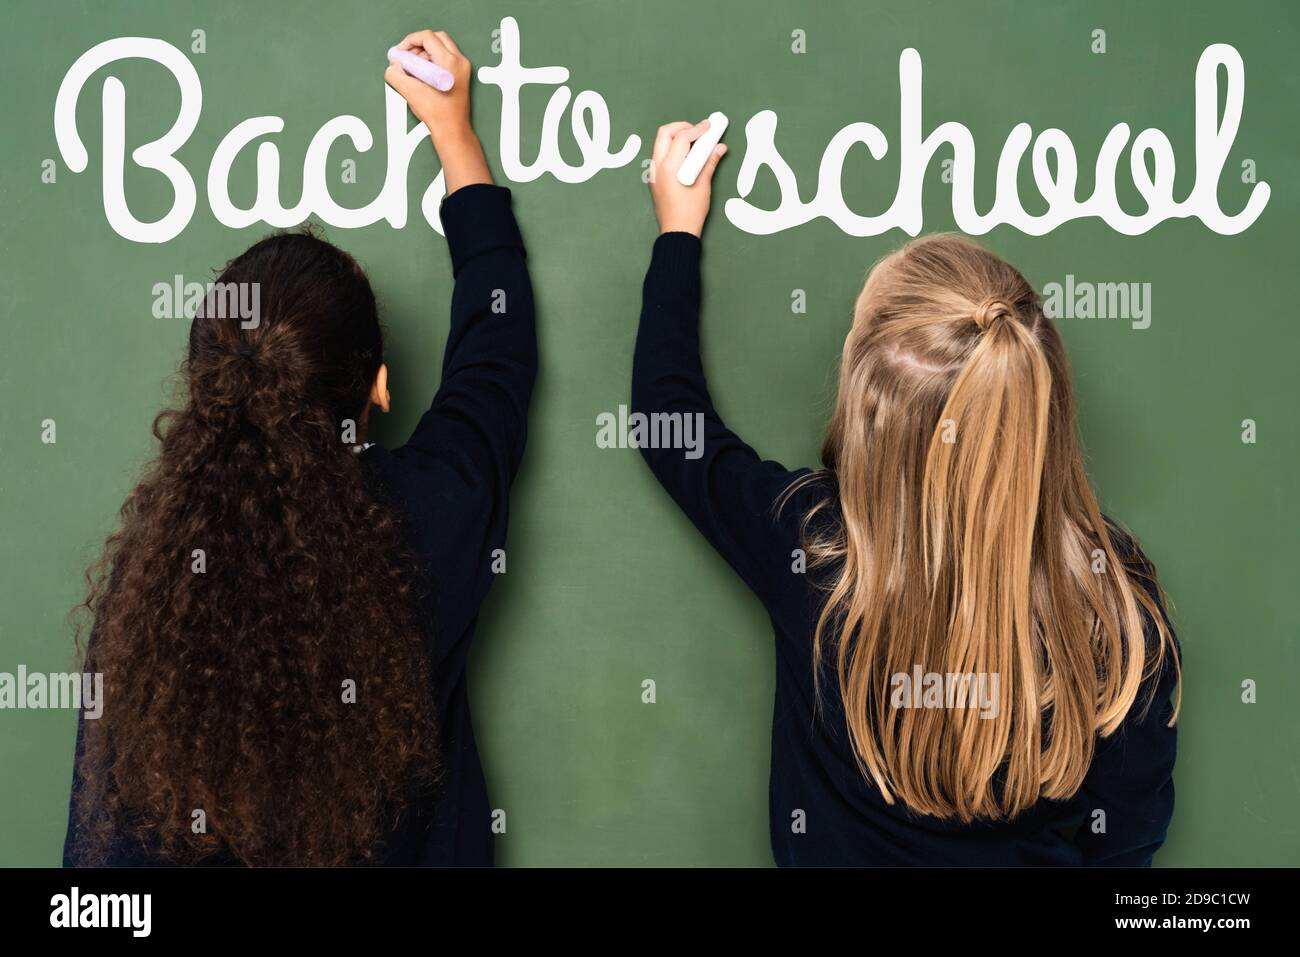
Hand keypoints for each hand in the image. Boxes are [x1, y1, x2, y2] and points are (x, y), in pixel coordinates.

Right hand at [385, 29, 490, 192]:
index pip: (427, 37)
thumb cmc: (437, 116)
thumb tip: (393, 65)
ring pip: (440, 47)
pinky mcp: (460, 76)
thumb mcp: (410, 92)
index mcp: (450, 62)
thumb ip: (396, 74)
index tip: (400, 53)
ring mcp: (462, 68)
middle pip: (435, 38)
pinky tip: (421, 76)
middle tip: (406, 58)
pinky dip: (430, 62)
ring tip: (412, 70)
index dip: (409, 41)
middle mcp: (459, 62)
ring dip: (423, 54)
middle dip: (417, 45)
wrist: (452, 132)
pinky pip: (443, 58)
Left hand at [648, 119, 727, 236]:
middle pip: (665, 133)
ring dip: (676, 137)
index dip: (698, 129)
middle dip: (682, 127)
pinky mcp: (654, 179)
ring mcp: (653, 173)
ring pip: (660, 143)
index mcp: (669, 167)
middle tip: (699, 131)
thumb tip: (720, 147)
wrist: (677, 233)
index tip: (710, 126)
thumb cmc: (691, 212)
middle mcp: (657, 167)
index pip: (682, 137)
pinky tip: (687, 155)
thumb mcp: (703, 185)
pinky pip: (661, 155)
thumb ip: (710, 162)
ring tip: (695, 142)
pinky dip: (673, 149)